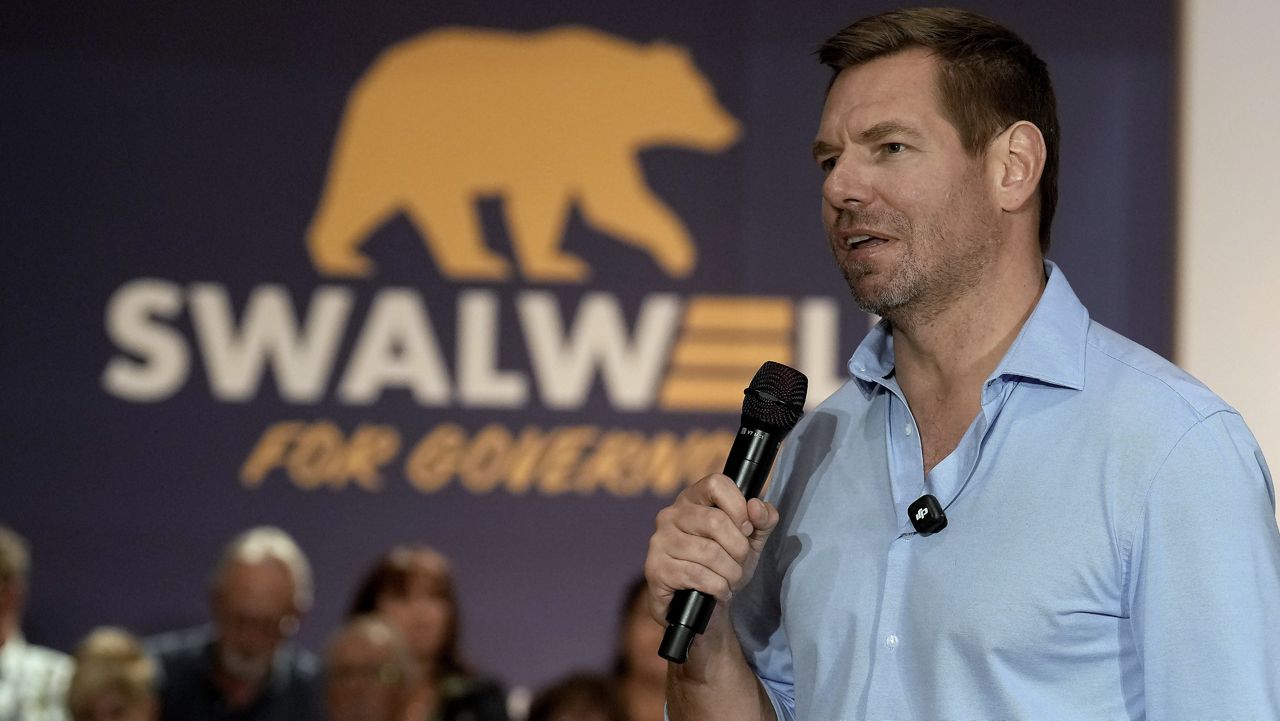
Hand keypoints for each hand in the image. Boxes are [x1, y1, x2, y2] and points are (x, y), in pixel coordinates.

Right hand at [644, 473, 779, 625]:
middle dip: (739, 549)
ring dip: (731, 572)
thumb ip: (763, 520)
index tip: (746, 528)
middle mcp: (671, 515)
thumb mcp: (751, 541)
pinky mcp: (656, 568)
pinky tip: (719, 592)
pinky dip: (718, 587)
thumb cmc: (723, 566)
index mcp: (692, 499)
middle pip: (716, 521)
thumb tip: (757, 505)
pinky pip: (697, 575)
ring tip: (731, 580)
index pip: (716, 483)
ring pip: (709, 552)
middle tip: (740, 562)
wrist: (700, 607)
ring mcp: (660, 541)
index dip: (739, 506)